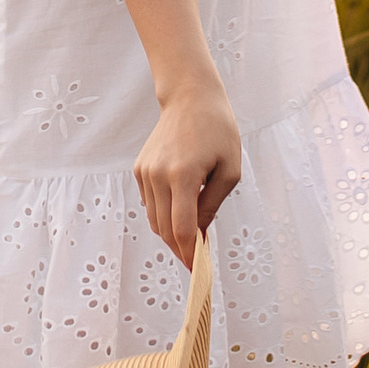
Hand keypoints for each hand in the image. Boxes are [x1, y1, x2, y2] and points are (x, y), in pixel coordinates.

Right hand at [133, 85, 242, 267]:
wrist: (190, 98)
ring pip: (154, 219)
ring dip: (171, 233)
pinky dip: (163, 214)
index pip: (181, 227)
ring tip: (191, 234)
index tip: (198, 269)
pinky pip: (150, 204)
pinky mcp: (139, 169)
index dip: (189, 252)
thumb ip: (212, 205)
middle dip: (180, 248)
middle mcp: (158, 175)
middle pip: (164, 229)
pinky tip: (180, 207)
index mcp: (184, 175)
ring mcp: (145, 172)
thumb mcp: (229, 170)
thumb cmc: (218, 131)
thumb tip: (200, 234)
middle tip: (197, 258)